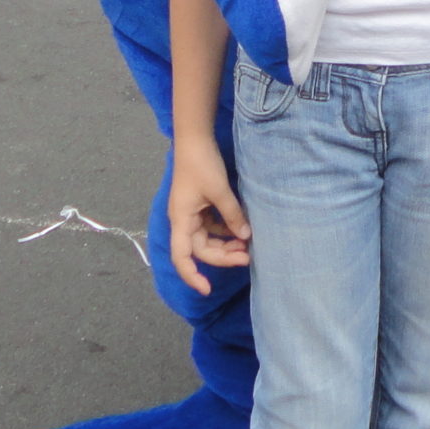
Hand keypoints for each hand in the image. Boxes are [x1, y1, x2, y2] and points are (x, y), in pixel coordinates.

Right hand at [166, 144, 250, 293]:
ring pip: (208, 239)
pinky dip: (226, 230)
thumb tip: (245, 237)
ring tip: (247, 246)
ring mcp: (192, 213)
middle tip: (248, 257)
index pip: (182, 257)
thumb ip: (232, 215)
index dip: (192, 276)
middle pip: (201, 249)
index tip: (206, 290)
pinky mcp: (200, 205)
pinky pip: (212, 226)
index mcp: (181, 220)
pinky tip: (241, 230)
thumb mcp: (219, 191)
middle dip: (223, 256)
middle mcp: (184, 220)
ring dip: (226, 244)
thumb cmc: (202, 164)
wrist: (195, 139)